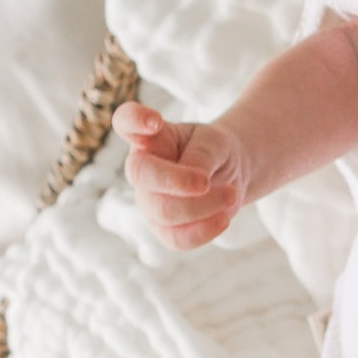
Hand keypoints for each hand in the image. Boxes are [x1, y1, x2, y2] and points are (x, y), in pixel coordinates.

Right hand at [112, 101, 250, 250]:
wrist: (229, 174)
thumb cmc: (215, 151)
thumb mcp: (215, 142)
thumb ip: (201, 156)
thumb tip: (195, 183)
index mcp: (151, 138)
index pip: (126, 121)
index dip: (133, 120)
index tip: (155, 121)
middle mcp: (142, 168)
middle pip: (141, 174)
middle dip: (176, 180)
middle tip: (207, 182)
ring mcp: (148, 200)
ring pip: (163, 210)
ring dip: (203, 206)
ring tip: (231, 194)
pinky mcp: (163, 228)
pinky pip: (176, 237)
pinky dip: (204, 230)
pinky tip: (224, 218)